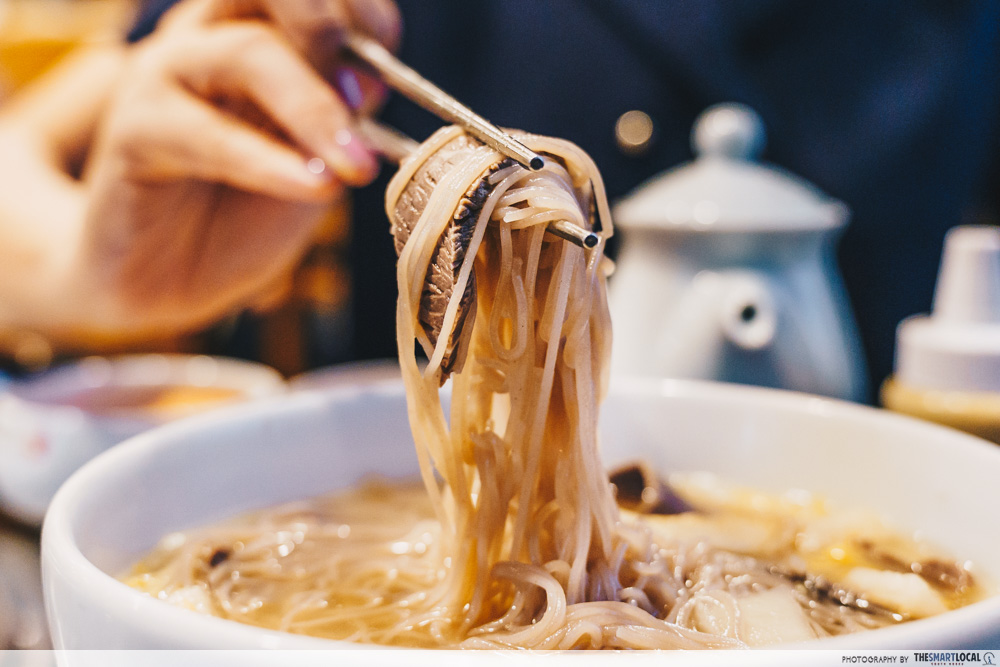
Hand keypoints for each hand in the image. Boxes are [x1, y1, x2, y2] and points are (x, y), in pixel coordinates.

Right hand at [59, 0, 399, 341]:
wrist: (168, 277)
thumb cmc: (244, 212)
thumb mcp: (314, 162)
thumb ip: (341, 118)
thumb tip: (369, 78)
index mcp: (258, 28)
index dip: (359, 5)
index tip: (388, 52)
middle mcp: (211, 35)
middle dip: (327, 24)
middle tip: (365, 87)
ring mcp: (168, 74)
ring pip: (246, 51)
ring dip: (315, 108)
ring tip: (357, 166)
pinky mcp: (134, 131)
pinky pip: (205, 135)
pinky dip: (268, 162)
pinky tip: (314, 186)